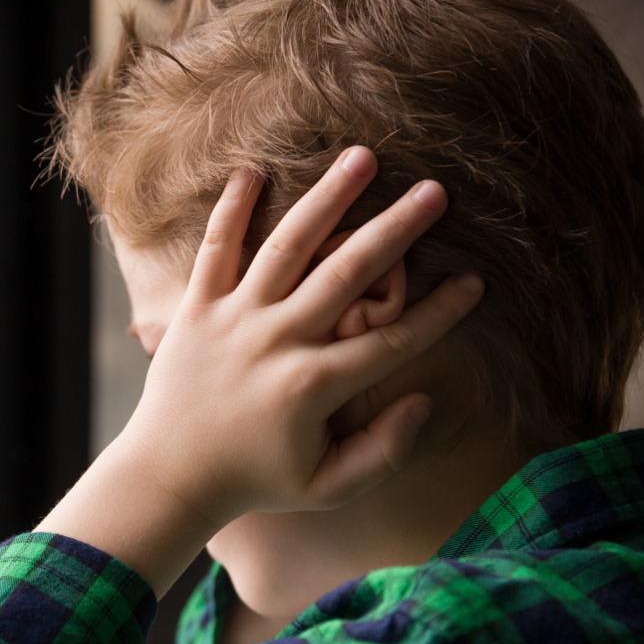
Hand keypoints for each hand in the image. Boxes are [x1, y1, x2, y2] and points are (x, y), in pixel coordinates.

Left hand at [36, 147, 483, 594]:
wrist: (167, 474)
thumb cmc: (254, 479)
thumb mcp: (326, 486)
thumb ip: (383, 451)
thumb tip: (422, 399)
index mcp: (313, 387)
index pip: (392, 341)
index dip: (440, 313)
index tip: (476, 282)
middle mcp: (277, 342)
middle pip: (348, 273)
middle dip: (396, 229)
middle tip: (437, 191)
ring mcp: (233, 319)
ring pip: (287, 246)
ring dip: (327, 199)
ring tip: (363, 158)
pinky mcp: (195, 308)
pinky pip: (215, 249)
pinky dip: (230, 209)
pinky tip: (252, 170)